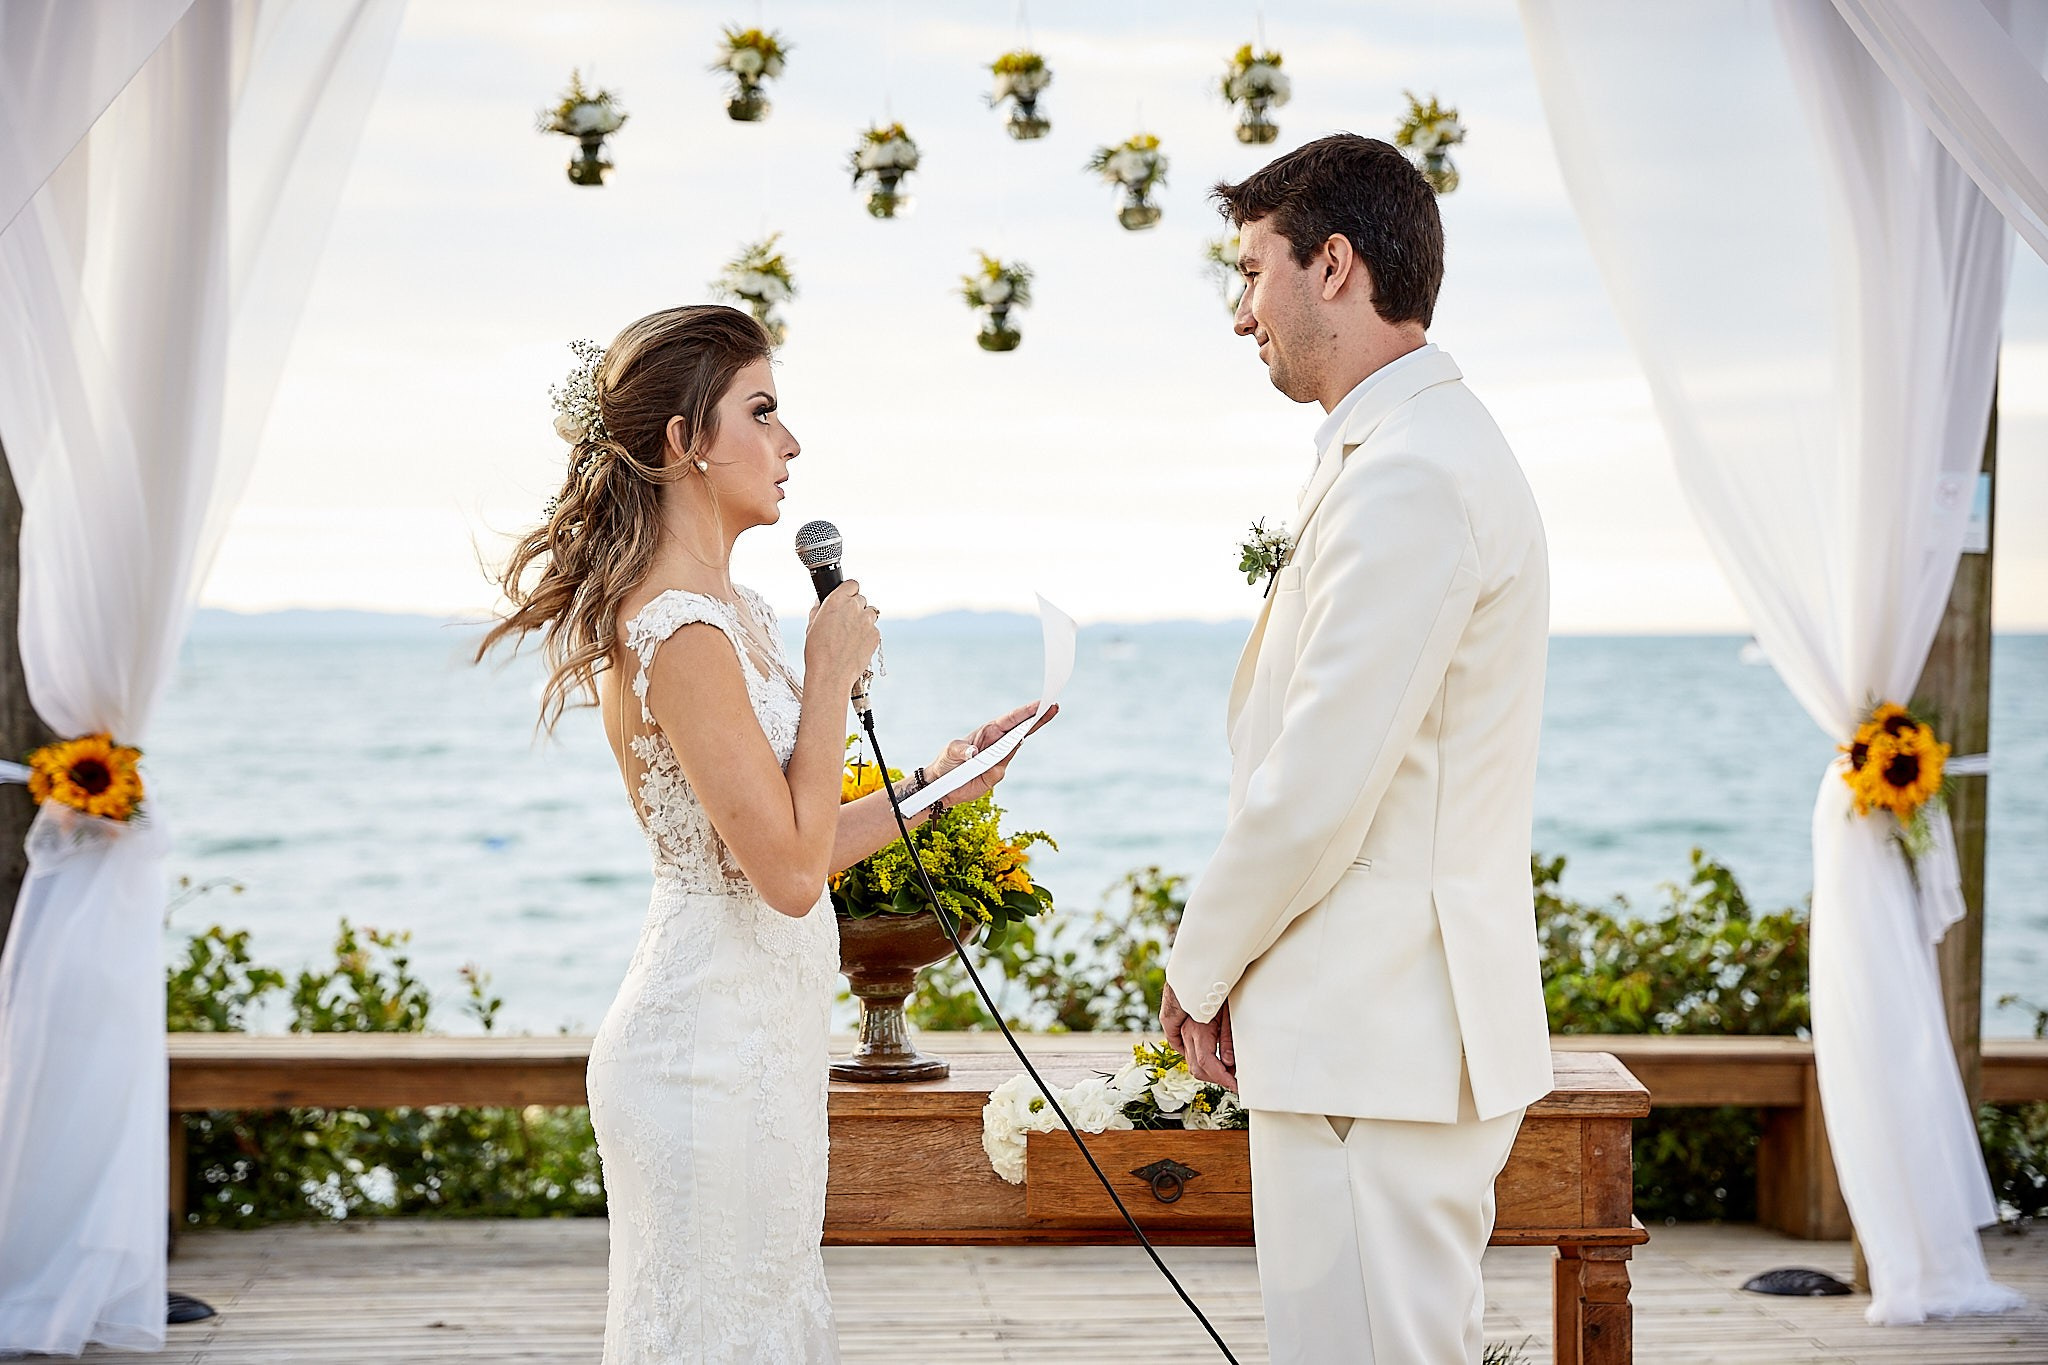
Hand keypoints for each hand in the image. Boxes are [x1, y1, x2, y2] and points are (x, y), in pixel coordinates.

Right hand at [803, 581, 880, 695]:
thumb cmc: (817, 652)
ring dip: (863, 620)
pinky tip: (855, 646)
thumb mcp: (811, 625)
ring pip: (870, 613)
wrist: (831, 674)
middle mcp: (854, 607)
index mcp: (837, 601)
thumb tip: (822, 602)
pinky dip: (867, 635)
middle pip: (861, 599)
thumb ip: (819, 609)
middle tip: (845, 622)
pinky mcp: (876, 635)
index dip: (849, 591)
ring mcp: (867, 621)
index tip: (847, 598)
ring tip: (850, 635)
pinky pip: (873, 630)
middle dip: (855, 608)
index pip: (852, 584)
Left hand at [924, 701, 1059, 804]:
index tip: (1042, 703)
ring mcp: (999, 758)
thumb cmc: (947, 761)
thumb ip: (962, 750)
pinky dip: (1000, 764)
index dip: (1027, 711)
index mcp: (989, 730)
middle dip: (1038, 718)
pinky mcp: (997, 774)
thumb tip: (974, 753)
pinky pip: (1001, 768)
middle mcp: (997, 742)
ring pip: (1016, 747)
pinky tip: (991, 762)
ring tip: (1039, 723)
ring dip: (1026, 736)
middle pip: (1022, 729)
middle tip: (1054, 707)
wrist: (942, 784)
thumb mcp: (950, 751)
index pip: (1012, 719)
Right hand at [1162, 982, 1236, 1089]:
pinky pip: (1189, 1050)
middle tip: (1235, 1082)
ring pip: (1192, 1061)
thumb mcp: (1230, 1013)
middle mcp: (1186, 1031)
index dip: (1222, 1079)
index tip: (1237, 1086)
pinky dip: (1202, 1061)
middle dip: (1216, 1078)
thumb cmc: (1220, 987)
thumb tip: (1228, 1063)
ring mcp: (1183, 1029)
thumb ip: (1228, 1038)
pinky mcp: (1184, 1027)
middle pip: (1197, 1067)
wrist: (1202, 966)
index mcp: (1198, 1028)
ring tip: (1229, 1072)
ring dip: (1210, 1071)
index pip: (1206, 1064)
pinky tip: (1218, 1061)